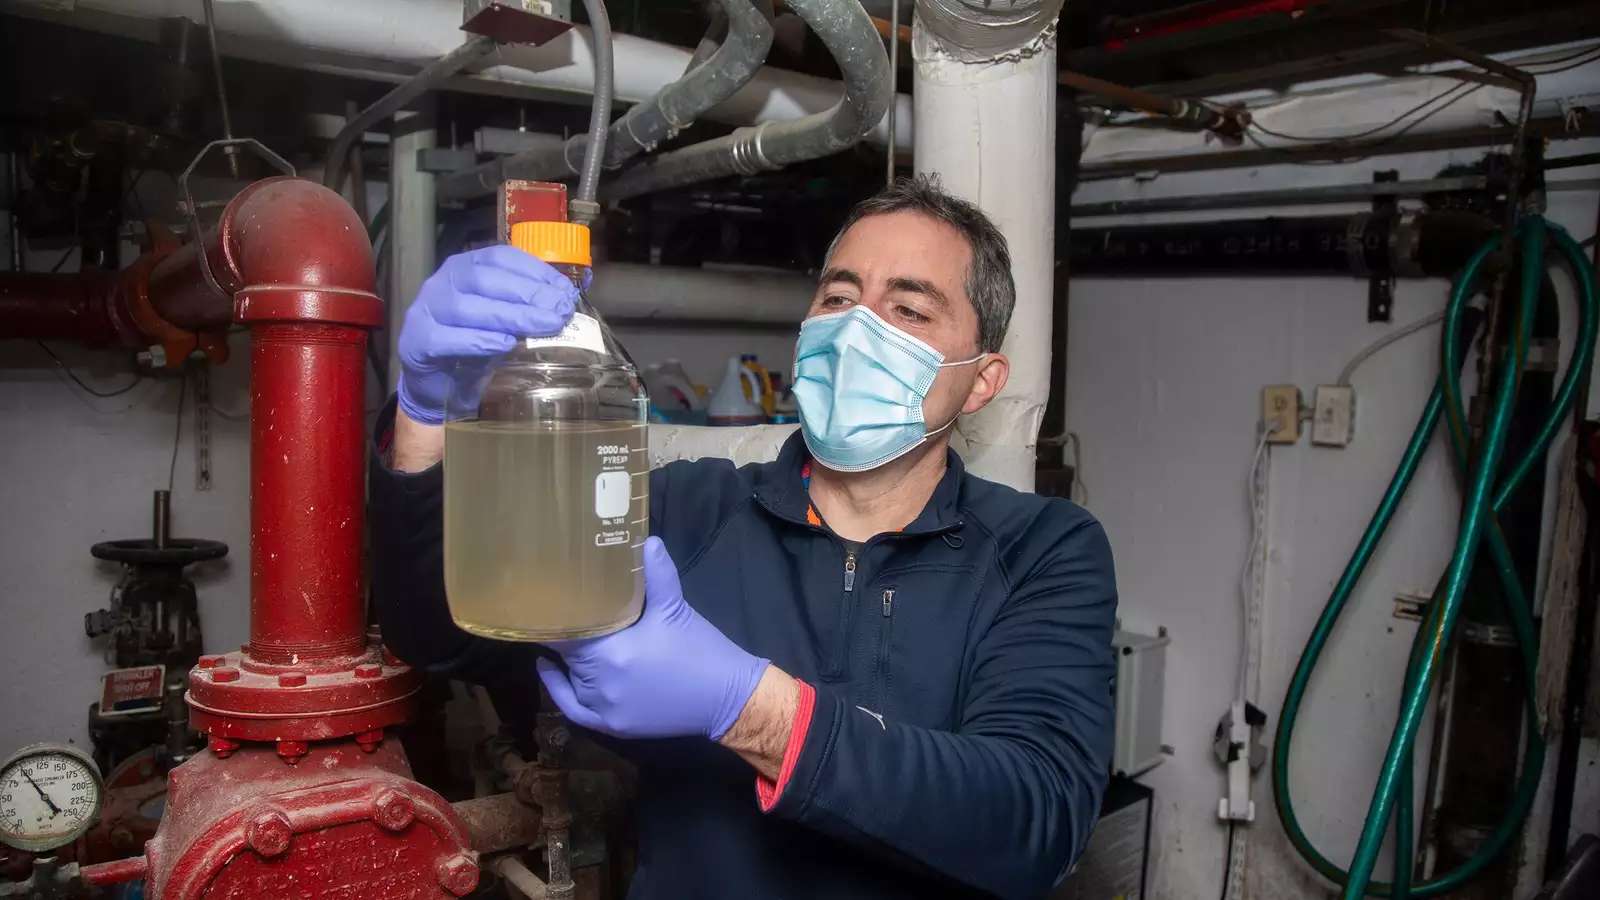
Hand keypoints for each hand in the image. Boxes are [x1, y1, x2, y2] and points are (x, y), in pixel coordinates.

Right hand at [396, 245, 578, 425]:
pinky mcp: (416, 341)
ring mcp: (425, 310)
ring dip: (509, 317)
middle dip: (527, 294)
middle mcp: (442, 282)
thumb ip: (527, 308)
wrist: (439, 384)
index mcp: (465, 268)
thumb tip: (565, 303)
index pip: (500, 258)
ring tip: (542, 327)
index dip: (535, 271)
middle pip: (483, 280)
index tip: (565, 291)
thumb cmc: (475, 346)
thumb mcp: (505, 322)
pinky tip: (505, 345)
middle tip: (560, 312)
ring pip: (465, 307)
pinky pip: (445, 338)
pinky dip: (477, 341)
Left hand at [537, 538, 769, 740]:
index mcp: (611, 652)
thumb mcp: (676, 607)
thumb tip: (647, 540)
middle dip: (564, 636)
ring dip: (565, 662)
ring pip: (570, 681)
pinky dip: (561, 692)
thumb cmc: (700, 649)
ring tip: (554, 638)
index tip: (547, 601)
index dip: (555, 618)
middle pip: (568, 656)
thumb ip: (658, 573)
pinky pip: (576, 711)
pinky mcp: (614, 726)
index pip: (567, 633)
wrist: (728, 698)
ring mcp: (605, 708)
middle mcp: (601, 683)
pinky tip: (550, 673)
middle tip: (554, 614)